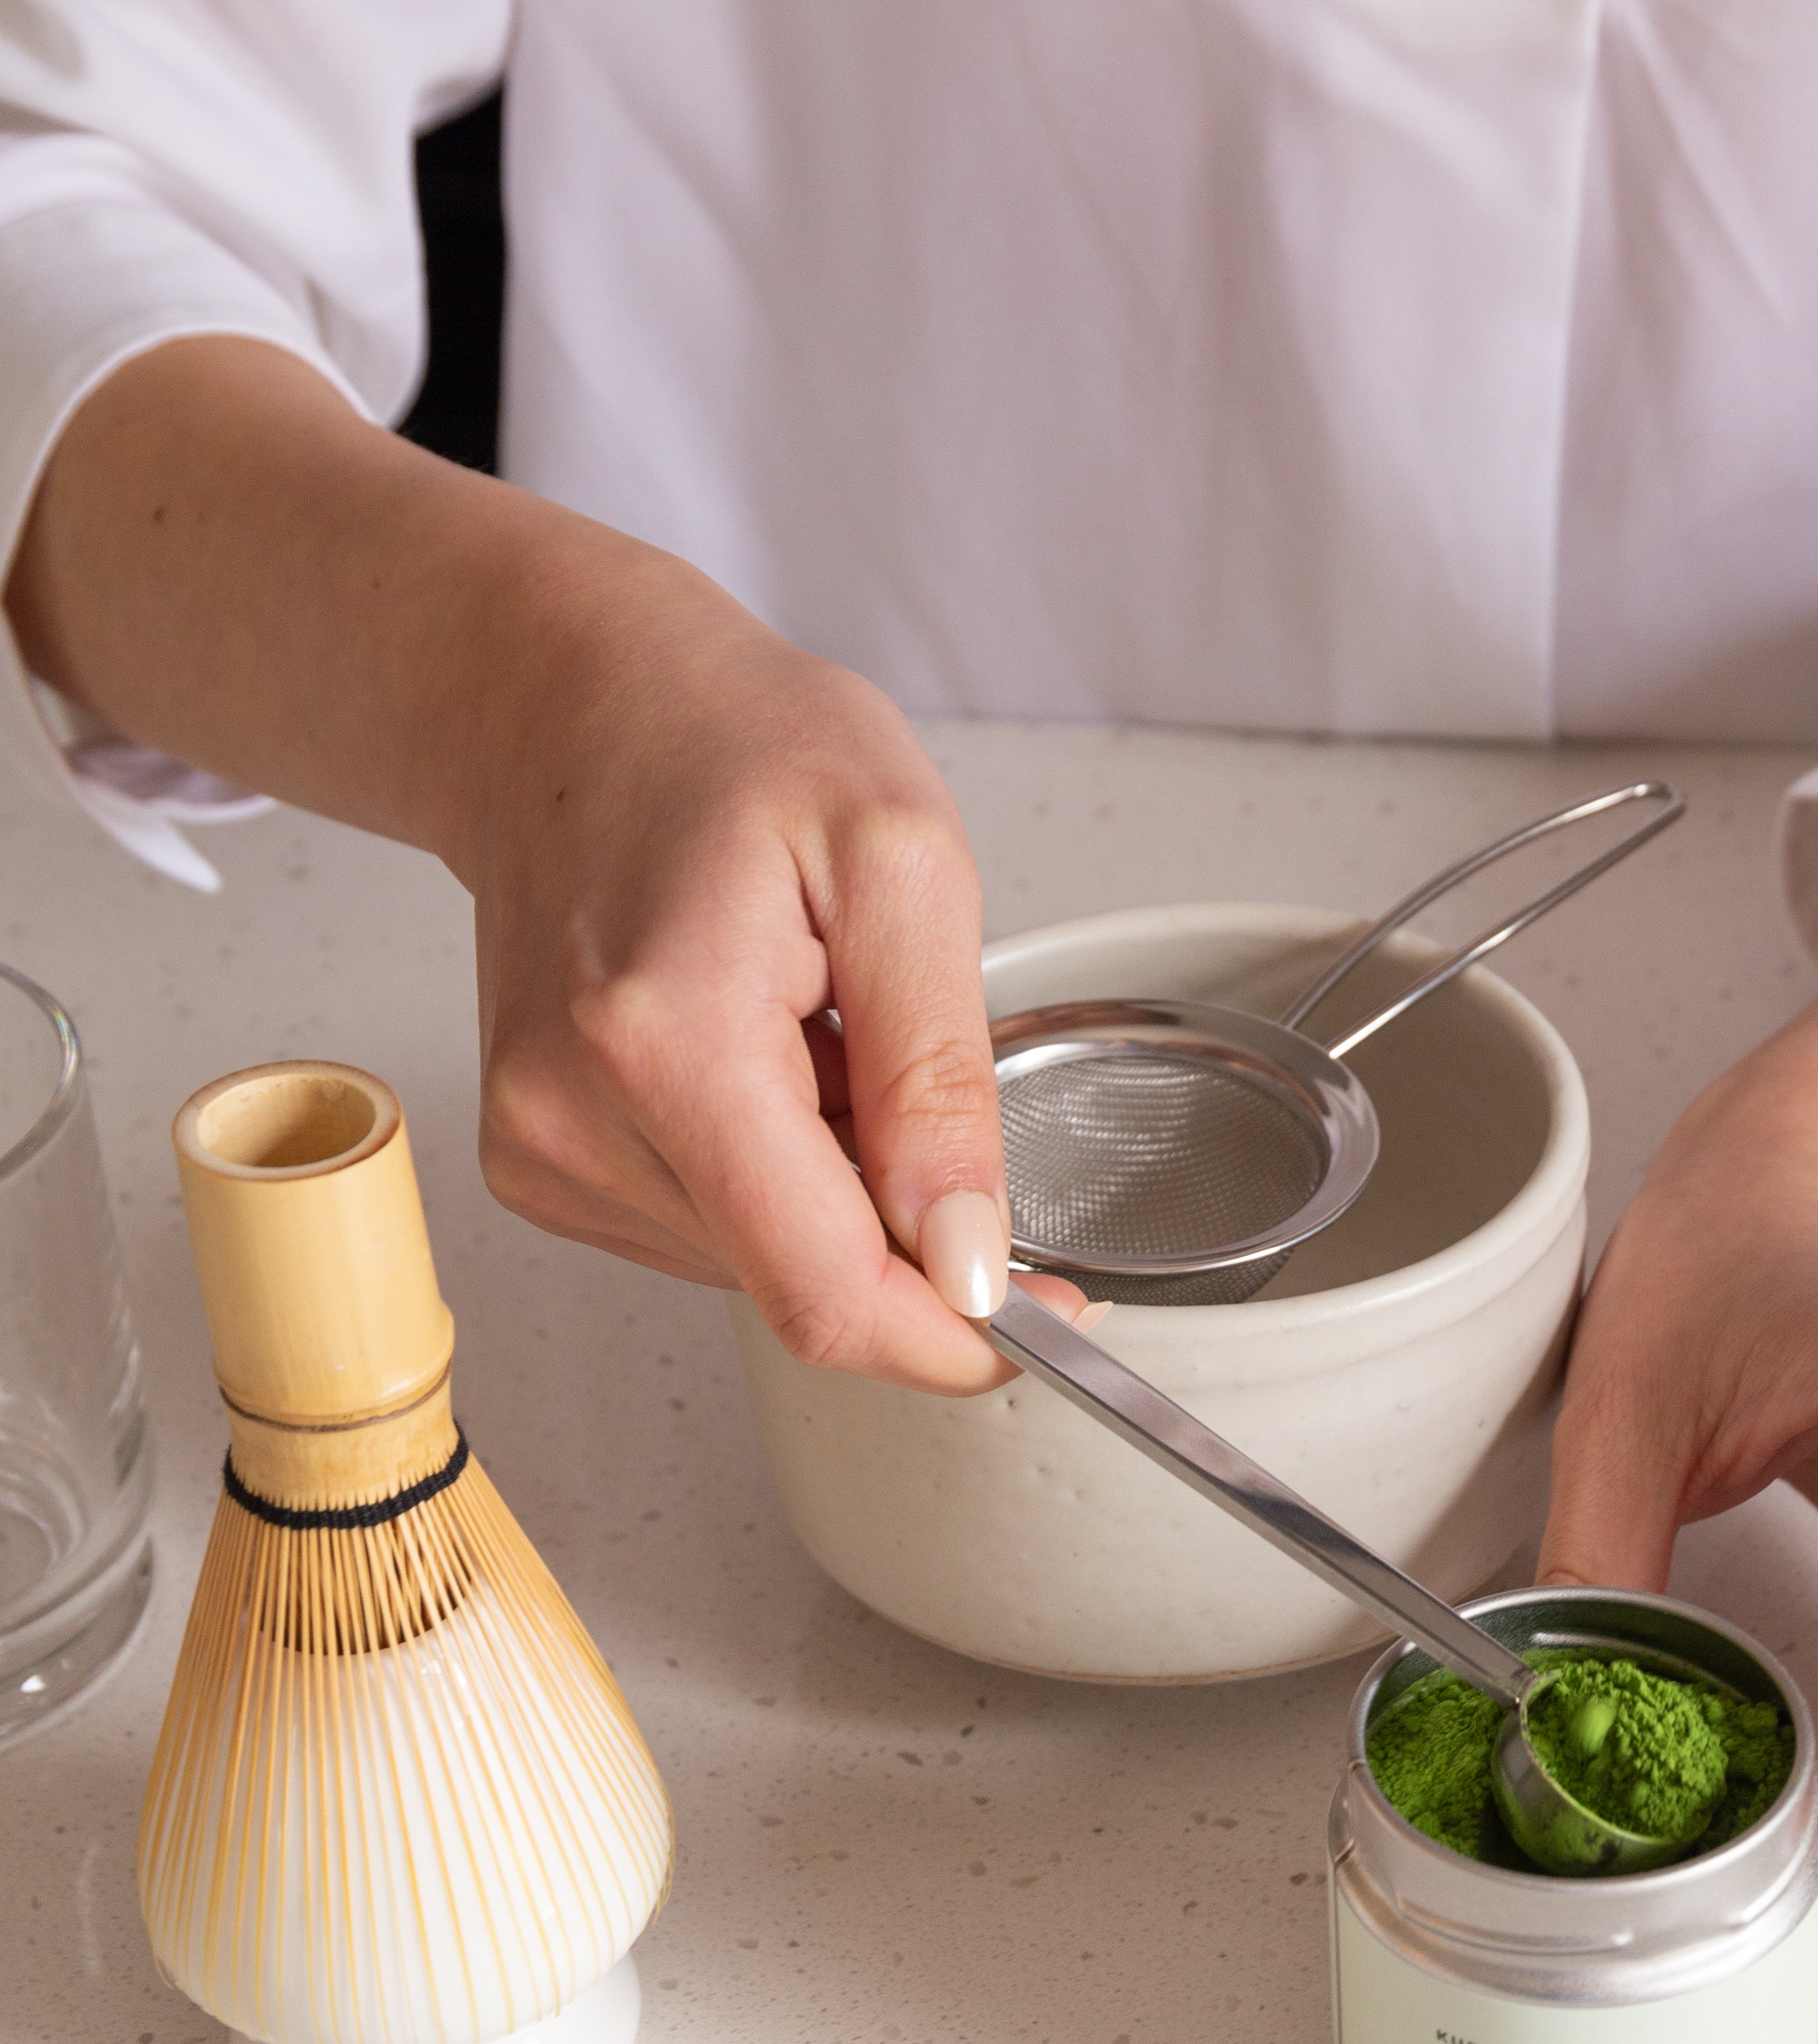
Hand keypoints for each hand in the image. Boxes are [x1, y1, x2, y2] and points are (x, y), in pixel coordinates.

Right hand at [7, 338, 1053, 1390]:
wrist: (566, 703)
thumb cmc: (730, 743)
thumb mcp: (904, 865)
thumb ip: (942, 1080)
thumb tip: (966, 1261)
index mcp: (665, 1040)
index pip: (823, 1294)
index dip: (952, 1340)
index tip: (1052, 1315)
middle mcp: (572, 1118)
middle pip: (799, 1287)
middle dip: (897, 1223)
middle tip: (896, 1056)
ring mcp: (542, 1150)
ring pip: (760, 1268)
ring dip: (835, 1189)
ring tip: (813, 1029)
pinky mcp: (539, 1163)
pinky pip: (710, 1232)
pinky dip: (774, 1172)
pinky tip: (760, 1054)